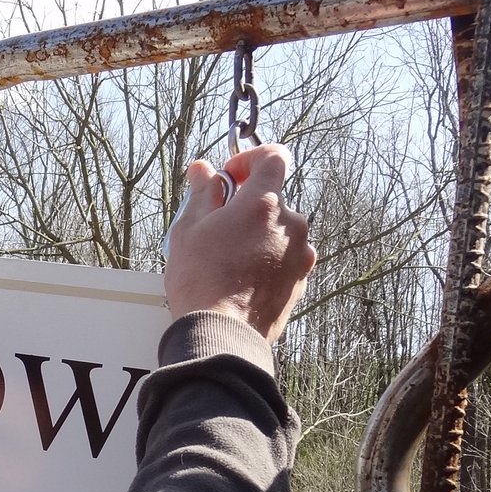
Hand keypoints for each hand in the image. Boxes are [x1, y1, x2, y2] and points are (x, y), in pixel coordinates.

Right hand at [163, 143, 314, 342]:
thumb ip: (203, 193)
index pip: (273, 156)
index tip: (229, 176)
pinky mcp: (300, 282)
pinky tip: (240, 279)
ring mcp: (300, 255)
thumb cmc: (201, 280)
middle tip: (217, 226)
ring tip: (227, 258)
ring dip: (257, 234)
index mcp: (264, 203)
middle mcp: (292, 225)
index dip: (249, 159)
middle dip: (247, 205)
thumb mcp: (189, 229)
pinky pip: (283, 259)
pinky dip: (265, 260)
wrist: (222, 335)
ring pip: (279, 231)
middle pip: (273, 199)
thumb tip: (204, 170)